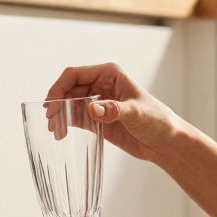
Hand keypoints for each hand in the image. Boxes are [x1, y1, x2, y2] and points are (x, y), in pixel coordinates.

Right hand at [45, 63, 187, 163]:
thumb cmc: (157, 121)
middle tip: (50, 121)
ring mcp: (98, 102)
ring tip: (54, 130)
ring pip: (69, 104)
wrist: (166, 142)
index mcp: (109, 74)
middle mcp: (101, 85)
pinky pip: (75, 117)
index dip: (59, 88)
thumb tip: (92, 108)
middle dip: (56, 103)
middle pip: (68, 89)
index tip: (52, 106)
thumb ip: (114, 110)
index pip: (75, 74)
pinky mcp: (97, 118)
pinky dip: (65, 123)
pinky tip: (60, 134)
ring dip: (59, 115)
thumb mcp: (136, 114)